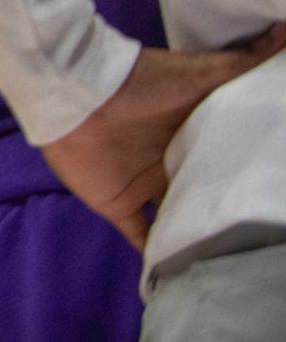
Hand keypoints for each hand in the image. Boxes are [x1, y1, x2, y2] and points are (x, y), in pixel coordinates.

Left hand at [41, 27, 285, 249]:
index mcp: (194, 136)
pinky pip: (139, 236)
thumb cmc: (143, 82)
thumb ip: (246, 62)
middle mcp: (171, 163)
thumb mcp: (205, 74)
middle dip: (225, 214)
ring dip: (196, 239)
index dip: (248, 178)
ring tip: (229, 265)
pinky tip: (176, 278)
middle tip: (261, 239)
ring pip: (177, 219)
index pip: (227, 162)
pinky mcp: (116, 203)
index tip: (273, 196)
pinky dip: (154, 257)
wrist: (76, 91)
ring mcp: (144, 185)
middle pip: (203, 194)